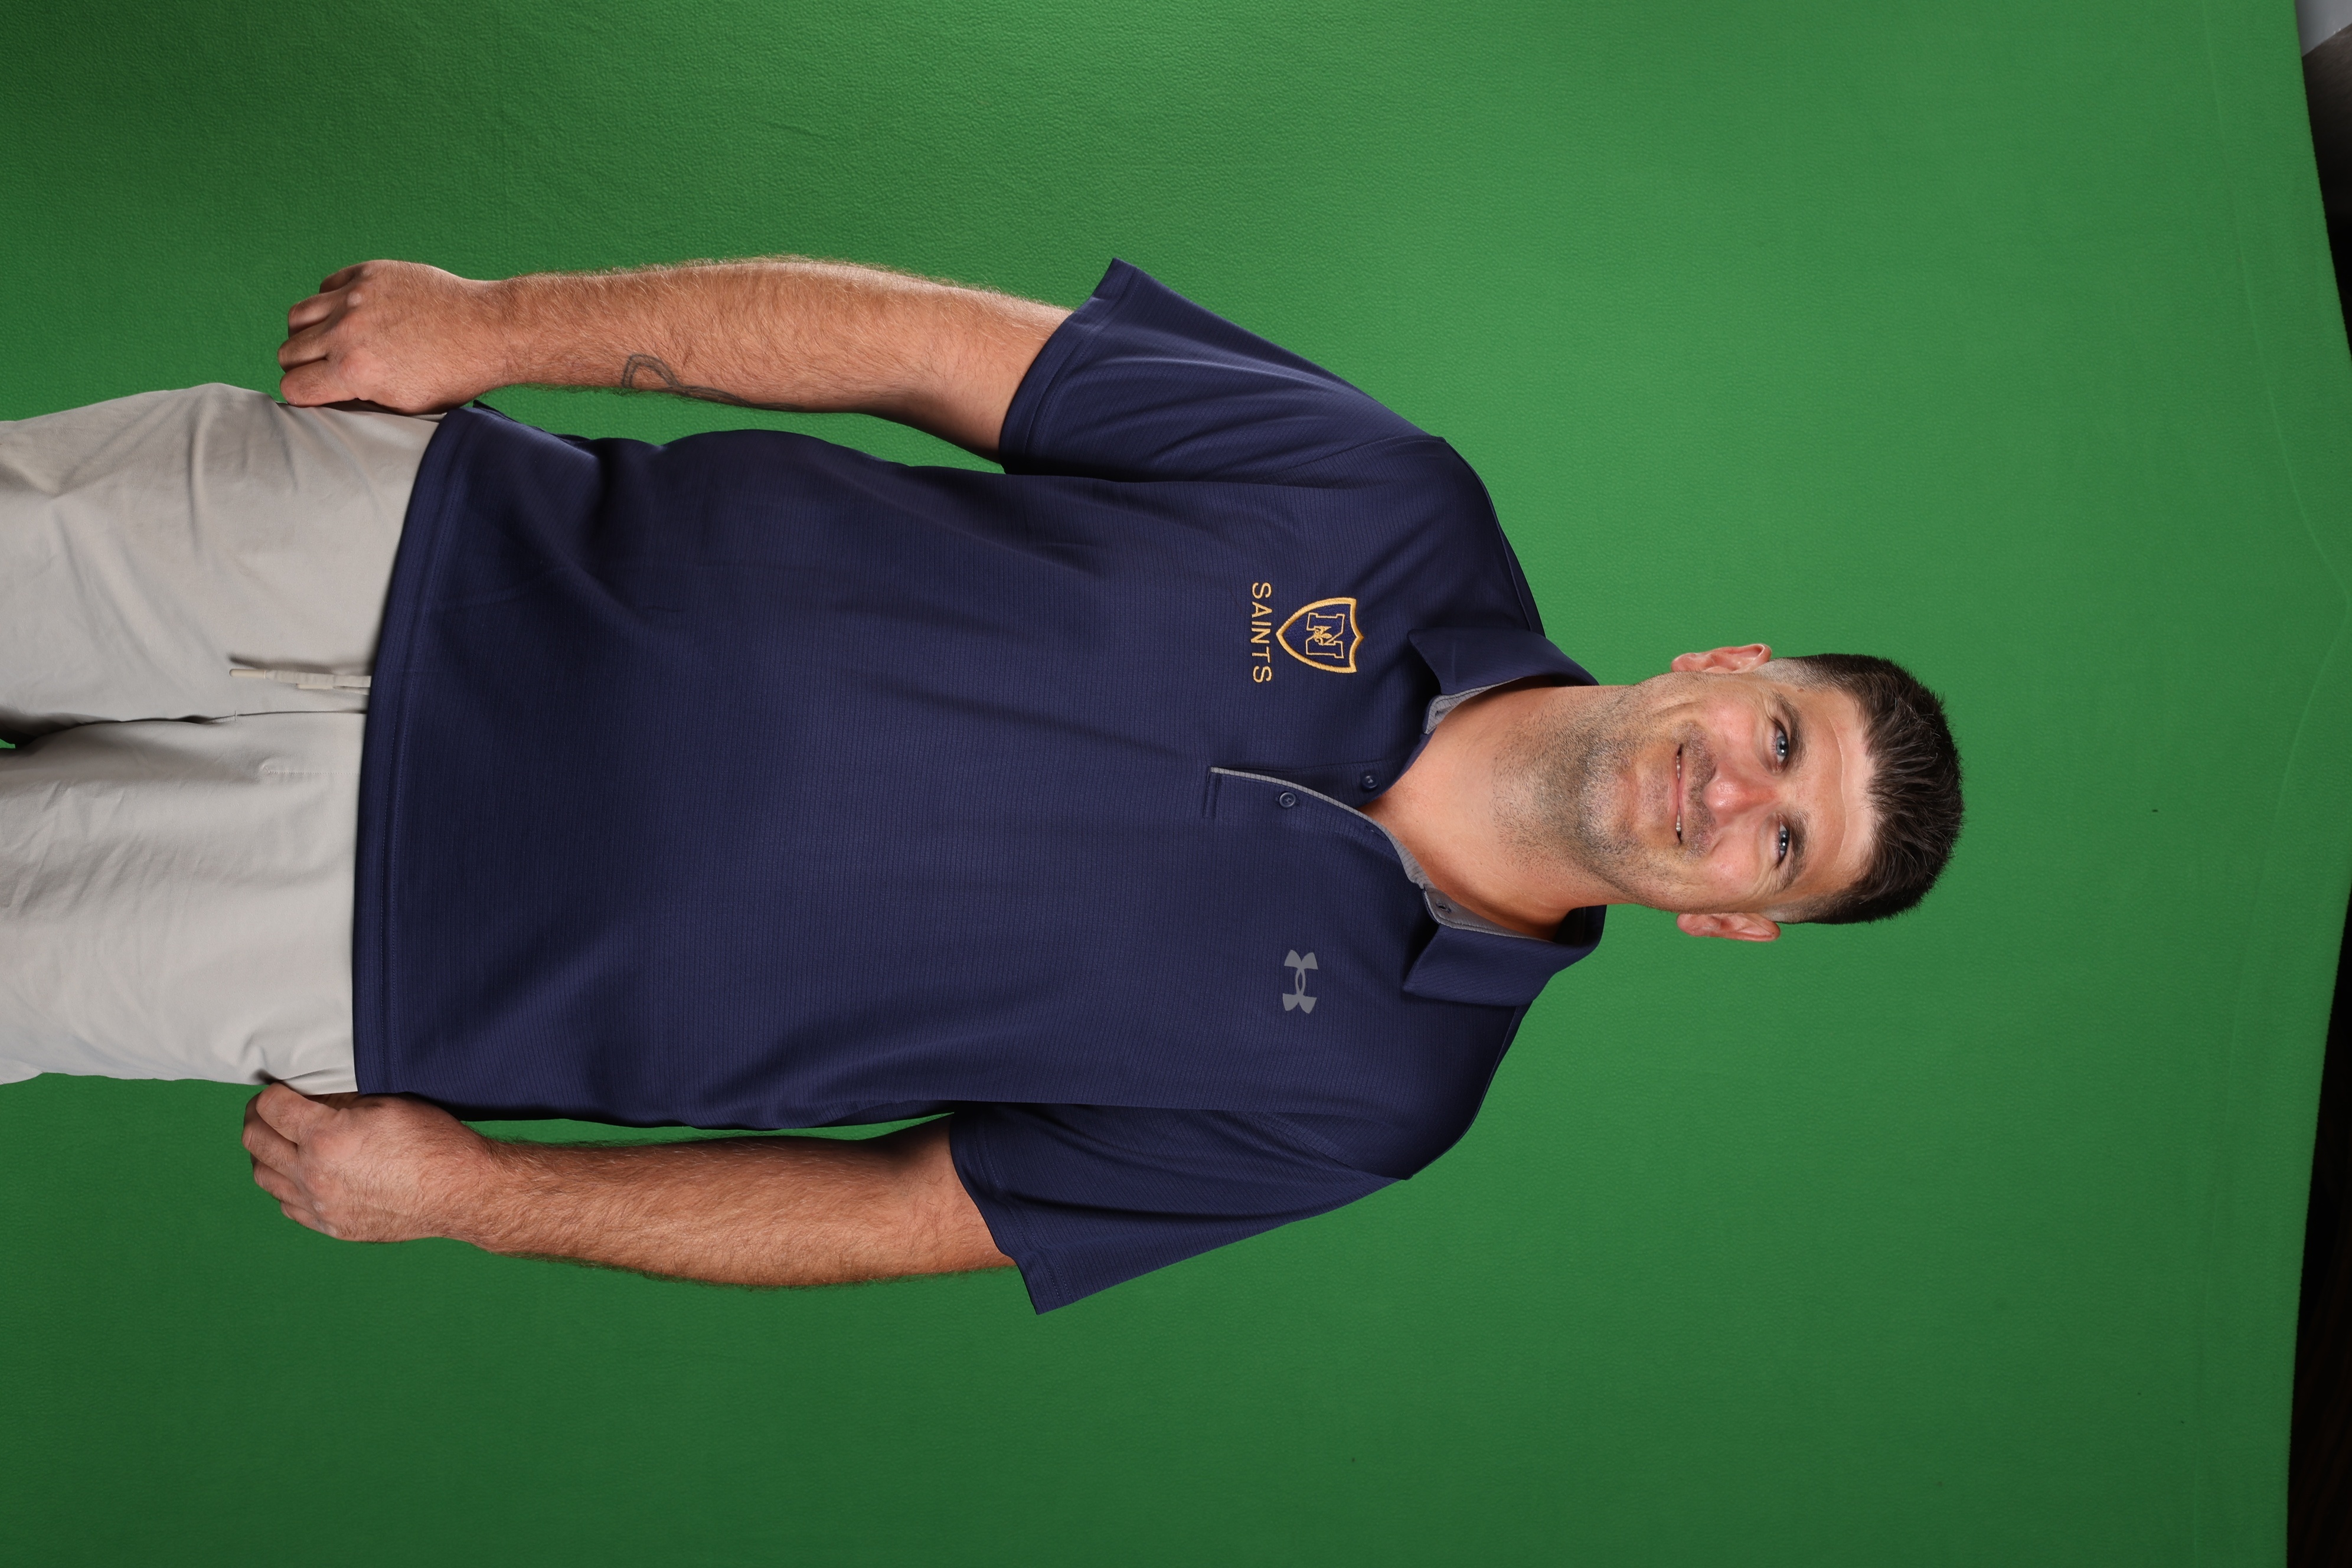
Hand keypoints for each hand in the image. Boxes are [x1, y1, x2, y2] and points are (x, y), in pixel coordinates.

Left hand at [241, 1083, 494, 1241]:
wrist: (458, 1191)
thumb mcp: (385, 1104)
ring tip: (279, 1140)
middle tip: (269, 1109)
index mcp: (325, 1138)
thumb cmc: (431, 1141)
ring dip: (264, 1152)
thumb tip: (311, 1096)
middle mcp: (312, 1174)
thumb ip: (340, 1101)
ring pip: (262, 1175)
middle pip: (255, 1140)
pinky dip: (284, 1184)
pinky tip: (299, 1172)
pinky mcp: (330, 1226)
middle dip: (257, 1117)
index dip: (273, 1091)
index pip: (270, 1107)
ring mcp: (318, 1205)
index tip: (280, 1088)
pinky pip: (286, 1204)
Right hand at [277, 260, 507, 411]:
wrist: (489, 331)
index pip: (292, 387)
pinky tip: (354, 314)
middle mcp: (347, 332)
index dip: (304, 395)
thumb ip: (359, 400)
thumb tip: (327, 399)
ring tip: (332, 341)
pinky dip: (332, 301)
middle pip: (288, 351)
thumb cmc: (454, 375)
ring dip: (308, 332)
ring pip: (299, 315)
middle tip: (325, 368)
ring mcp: (356, 297)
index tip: (318, 393)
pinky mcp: (370, 273)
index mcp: (354, 372)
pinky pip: (327, 285)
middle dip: (303, 365)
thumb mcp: (405, 406)